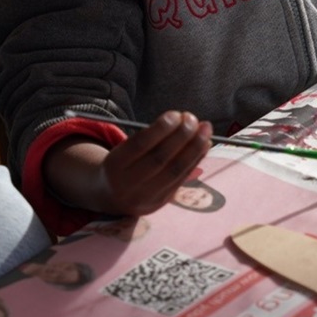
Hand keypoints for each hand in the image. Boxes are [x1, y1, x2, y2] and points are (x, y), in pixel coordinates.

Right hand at [44, 111, 212, 215]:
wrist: (111, 196)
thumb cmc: (124, 163)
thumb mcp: (124, 149)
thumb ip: (149, 137)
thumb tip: (183, 122)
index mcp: (114, 165)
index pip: (139, 145)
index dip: (160, 129)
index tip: (175, 114)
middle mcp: (128, 184)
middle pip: (159, 159)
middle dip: (180, 136)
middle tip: (192, 119)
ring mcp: (146, 196)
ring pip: (175, 170)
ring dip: (194, 147)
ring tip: (205, 129)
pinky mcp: (161, 202)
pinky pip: (182, 179)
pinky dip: (196, 160)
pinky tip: (205, 145)